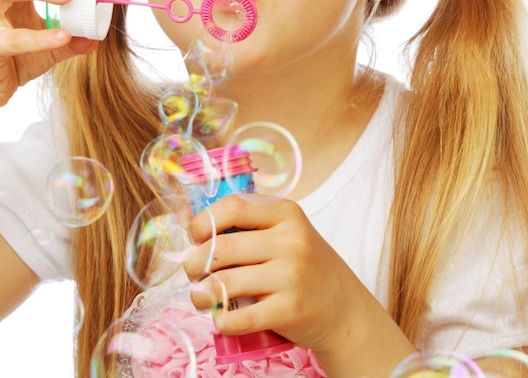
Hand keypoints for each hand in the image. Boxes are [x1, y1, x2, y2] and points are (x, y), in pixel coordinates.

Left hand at [184, 194, 353, 352]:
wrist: (343, 307)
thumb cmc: (302, 265)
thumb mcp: (284, 232)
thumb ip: (244, 224)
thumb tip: (184, 218)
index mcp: (286, 213)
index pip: (232, 207)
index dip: (203, 221)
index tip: (195, 237)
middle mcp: (291, 240)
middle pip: (222, 247)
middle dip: (195, 262)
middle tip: (193, 271)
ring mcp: (291, 275)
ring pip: (225, 283)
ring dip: (201, 294)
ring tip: (201, 296)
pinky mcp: (289, 310)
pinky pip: (240, 317)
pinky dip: (221, 320)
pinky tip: (220, 317)